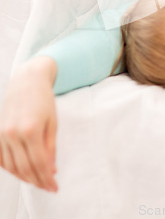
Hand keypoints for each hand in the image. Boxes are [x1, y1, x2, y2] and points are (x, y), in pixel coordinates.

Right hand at [0, 56, 57, 191]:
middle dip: (37, 181)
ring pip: (11, 166)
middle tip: (48, 187)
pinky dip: (11, 168)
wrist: (27, 80)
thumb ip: (51, 147)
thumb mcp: (52, 122)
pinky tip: (21, 171)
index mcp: (31, 130)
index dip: (47, 179)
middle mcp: (13, 134)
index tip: (55, 187)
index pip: (39, 164)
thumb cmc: (44, 99)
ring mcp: (2, 134)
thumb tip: (51, 170)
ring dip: (24, 177)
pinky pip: (1, 158)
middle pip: (25, 168)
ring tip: (37, 181)